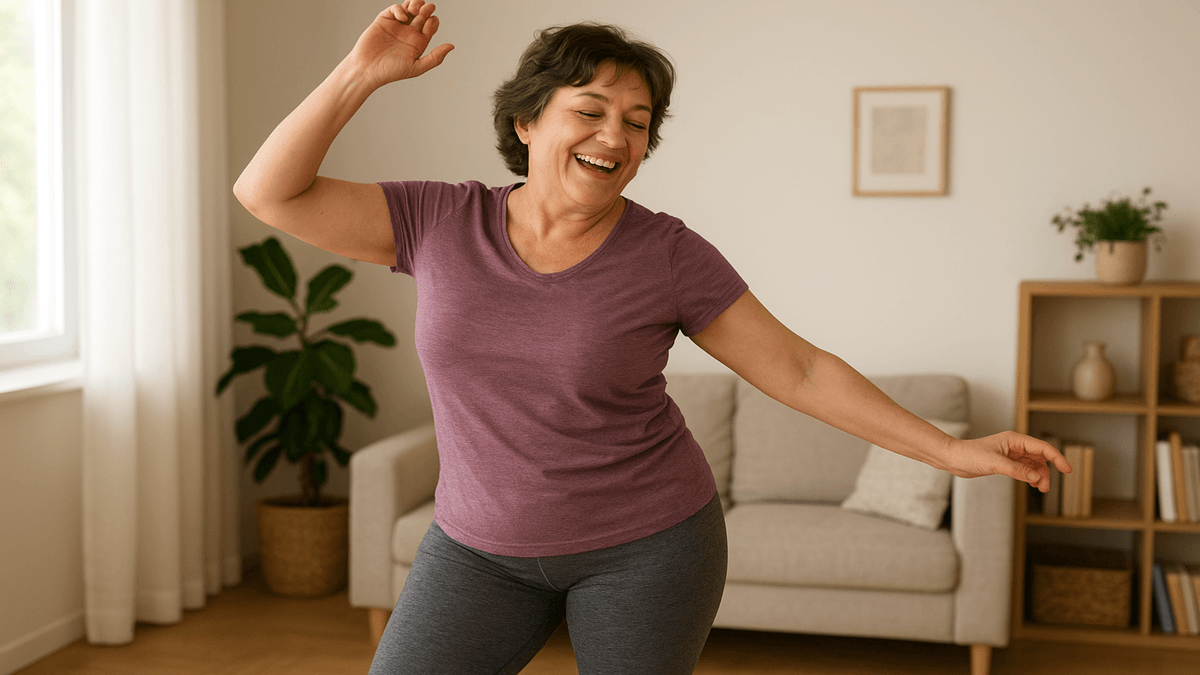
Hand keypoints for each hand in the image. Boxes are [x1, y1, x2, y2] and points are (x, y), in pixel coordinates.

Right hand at [347, 2, 453, 88]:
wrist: (367, 69)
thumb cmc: (391, 72)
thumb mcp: (416, 67)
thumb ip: (435, 58)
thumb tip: (452, 46)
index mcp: (418, 42)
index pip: (431, 26)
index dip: (434, 21)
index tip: (430, 23)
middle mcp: (409, 32)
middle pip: (423, 14)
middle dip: (427, 9)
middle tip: (426, 10)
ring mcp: (397, 25)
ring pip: (410, 8)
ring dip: (416, 4)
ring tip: (416, 8)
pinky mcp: (384, 20)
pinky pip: (395, 9)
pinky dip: (400, 9)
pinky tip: (402, 18)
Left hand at [947, 432, 1072, 491]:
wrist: (953, 459)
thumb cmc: (970, 456)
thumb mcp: (995, 464)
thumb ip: (1017, 470)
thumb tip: (1037, 478)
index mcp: (1014, 440)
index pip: (1042, 448)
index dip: (1057, 458)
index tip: (1067, 470)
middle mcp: (1015, 445)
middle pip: (1040, 458)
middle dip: (1047, 472)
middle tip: (1044, 488)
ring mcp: (1011, 454)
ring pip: (1033, 465)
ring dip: (1039, 476)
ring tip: (1040, 489)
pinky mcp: (1005, 463)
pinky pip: (1024, 469)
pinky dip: (1030, 476)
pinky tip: (1032, 484)